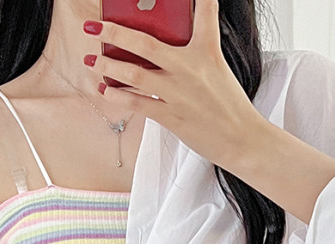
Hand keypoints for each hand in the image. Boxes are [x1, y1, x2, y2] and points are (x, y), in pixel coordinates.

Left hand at [82, 0, 261, 169]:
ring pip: (135, 75)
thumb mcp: (216, 71)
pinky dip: (119, 96)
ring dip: (109, 66)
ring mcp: (178, 93)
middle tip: (94, 26)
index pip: (205, 14)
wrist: (241, 138)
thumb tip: (162, 50)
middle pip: (145, 45)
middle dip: (115, 32)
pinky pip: (138, 103)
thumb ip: (192, 55)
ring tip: (93, 59)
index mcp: (207, 52)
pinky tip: (106, 89)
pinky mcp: (172, 116)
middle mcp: (190, 68)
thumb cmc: (228, 106)